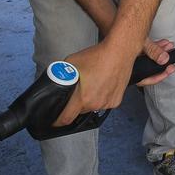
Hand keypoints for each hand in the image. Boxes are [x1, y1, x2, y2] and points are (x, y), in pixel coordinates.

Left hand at [53, 38, 174, 126]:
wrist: (119, 52)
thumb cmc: (97, 56)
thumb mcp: (71, 63)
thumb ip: (62, 76)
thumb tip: (55, 82)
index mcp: (82, 98)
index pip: (66, 118)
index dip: (57, 121)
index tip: (55, 121)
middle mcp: (95, 104)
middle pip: (79, 111)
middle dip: (76, 104)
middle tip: (78, 90)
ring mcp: (107, 104)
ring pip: (92, 107)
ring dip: (89, 100)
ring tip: (92, 85)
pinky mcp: (116, 101)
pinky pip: (104, 103)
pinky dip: (101, 97)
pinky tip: (103, 85)